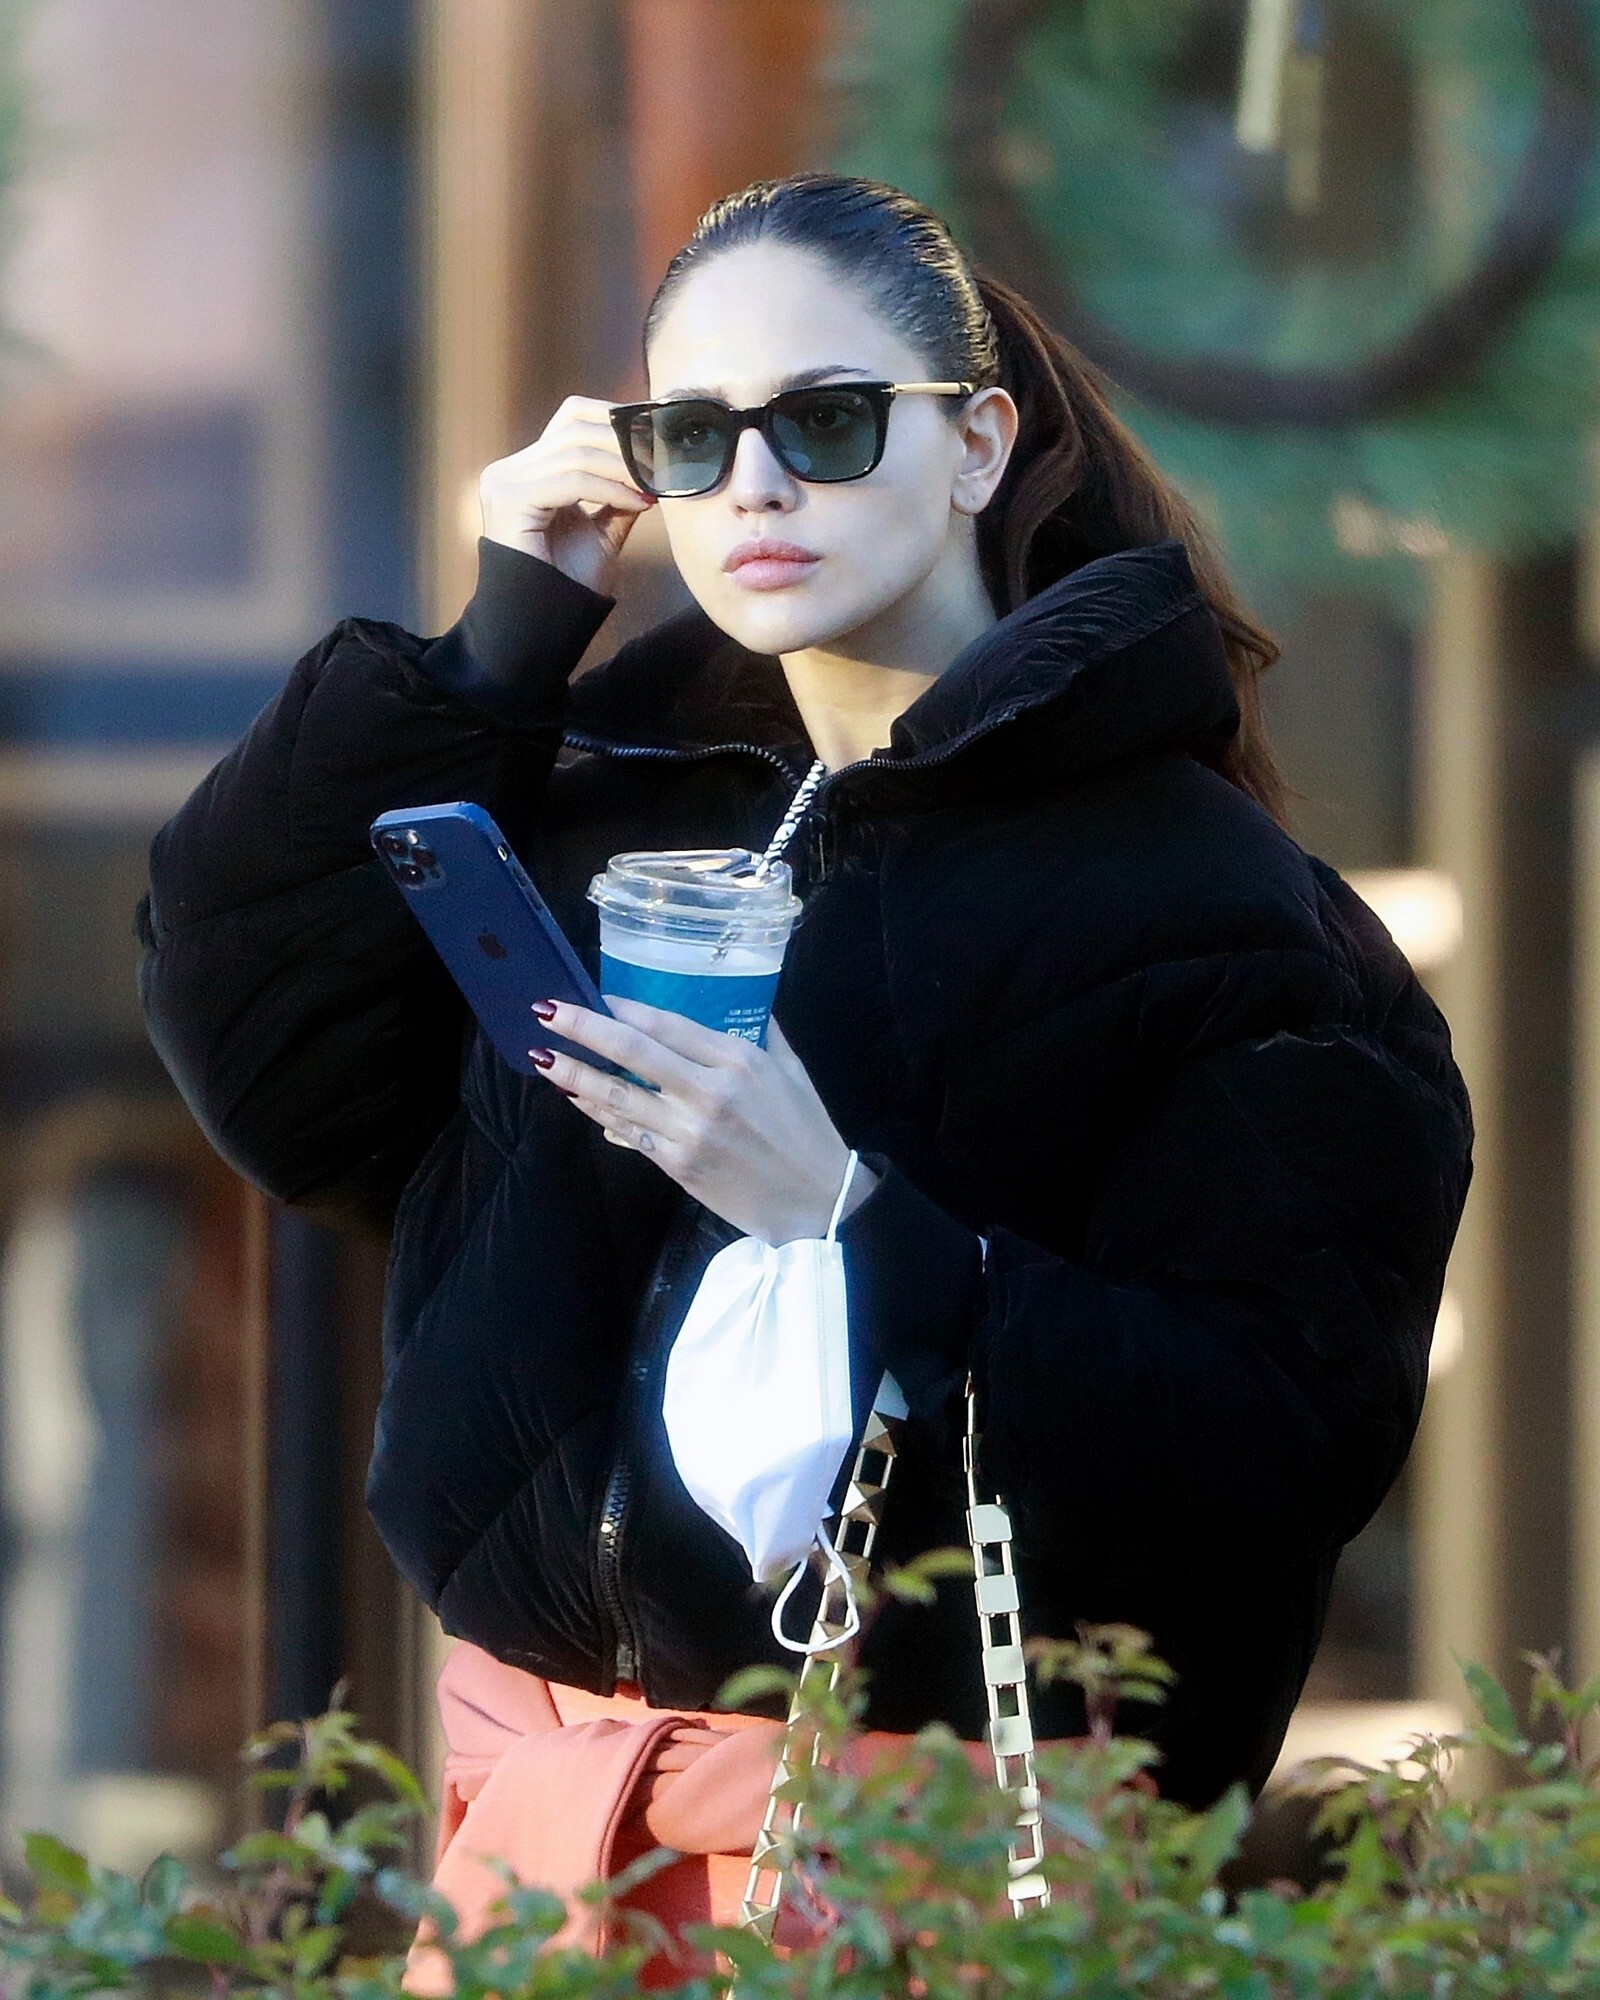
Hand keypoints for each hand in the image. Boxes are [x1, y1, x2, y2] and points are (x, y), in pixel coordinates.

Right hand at [477, 395, 654, 592]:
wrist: (544, 624)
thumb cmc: (568, 582)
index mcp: (527, 471)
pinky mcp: (509, 500)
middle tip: (666, 460)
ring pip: (576, 453)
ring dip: (625, 467)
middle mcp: (509, 470)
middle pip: (574, 429)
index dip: (615, 419)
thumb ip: (619, 496)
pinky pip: (572, 481)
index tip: (657, 436)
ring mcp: (504, 482)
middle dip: (626, 443)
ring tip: (656, 483)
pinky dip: (611, 488)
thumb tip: (653, 464)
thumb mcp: (603, 530)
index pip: (572, 421)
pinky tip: (638, 502)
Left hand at [529, 996, 879, 1243]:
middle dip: (584, 1028)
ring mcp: (690, 1130)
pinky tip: (576, 1098)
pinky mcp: (679, 1164)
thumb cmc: (808, 1133)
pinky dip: (599, 1113)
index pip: (669, 1024)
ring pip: (619, 1095)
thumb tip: (744, 1003)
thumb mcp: (792, 1072)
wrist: (817, 1203)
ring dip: (574, 1075)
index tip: (597, 995)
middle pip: (633, 1051)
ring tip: (541, 1057)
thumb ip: (764, 1034)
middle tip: (547, 1010)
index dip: (626, 1008)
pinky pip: (628, 1132)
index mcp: (740, 1060)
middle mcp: (710, 1090)